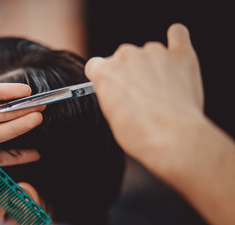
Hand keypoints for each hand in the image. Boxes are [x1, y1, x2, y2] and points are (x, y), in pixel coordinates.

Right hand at [85, 23, 203, 175]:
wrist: (173, 138)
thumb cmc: (141, 134)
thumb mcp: (112, 118)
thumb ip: (110, 95)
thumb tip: (119, 92)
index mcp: (105, 72)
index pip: (96, 65)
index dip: (105, 77)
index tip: (113, 86)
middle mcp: (126, 56)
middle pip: (124, 58)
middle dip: (131, 73)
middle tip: (142, 95)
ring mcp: (154, 52)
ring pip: (149, 52)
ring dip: (153, 66)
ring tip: (163, 91)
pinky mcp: (180, 54)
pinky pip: (178, 34)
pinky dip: (176, 41)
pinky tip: (175, 55)